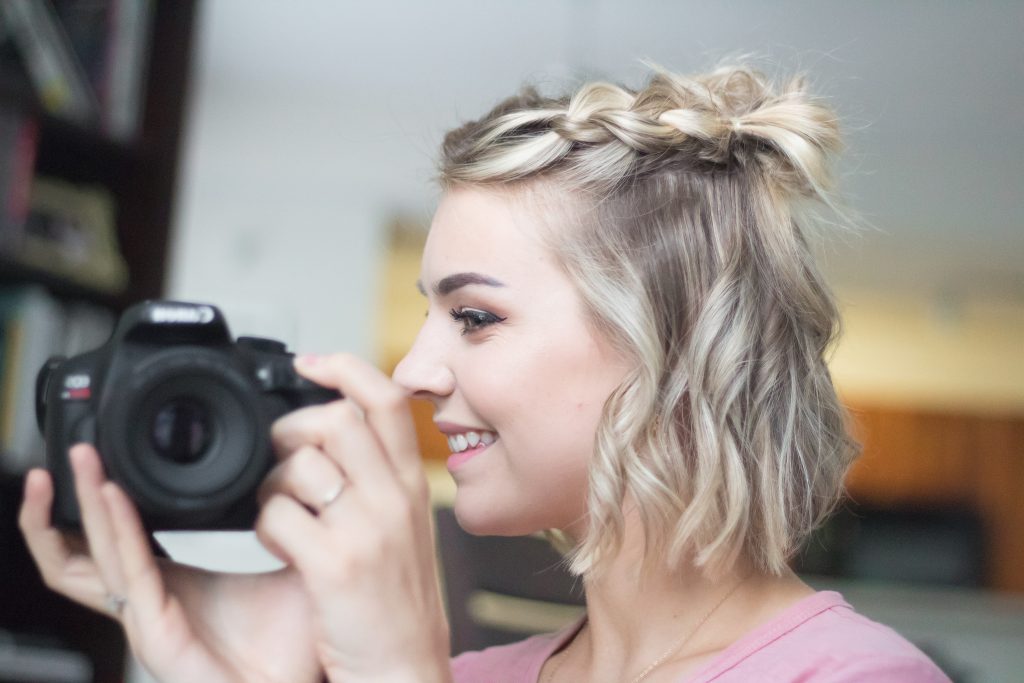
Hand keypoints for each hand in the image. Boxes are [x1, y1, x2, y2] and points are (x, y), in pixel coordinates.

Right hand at [19, 446, 320, 682]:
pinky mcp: (155, 633)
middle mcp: (145, 600)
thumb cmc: (286, 645)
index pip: (112, 538)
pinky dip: (119, 531)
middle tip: (74, 450)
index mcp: (166, 584)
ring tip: (80, 461)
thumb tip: (296, 483)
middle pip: (84, 546)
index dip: (94, 504)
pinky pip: (130, 573)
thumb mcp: (283, 567)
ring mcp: (144, 619)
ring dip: (80, 507)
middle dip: (72, 498)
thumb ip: (283, 526)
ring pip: (90, 557)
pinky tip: (114, 497)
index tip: (96, 459)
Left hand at [256, 353, 450, 682]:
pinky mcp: (336, 566)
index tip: (311, 363)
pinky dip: (265, 523)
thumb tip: (334, 433)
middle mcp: (396, 499)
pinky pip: (278, 515)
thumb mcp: (405, 529)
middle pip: (336, 420)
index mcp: (413, 485)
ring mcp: (368, 530)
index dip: (346, 368)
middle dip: (292, 427)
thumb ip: (380, 480)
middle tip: (281, 453)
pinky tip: (278, 542)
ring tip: (278, 507)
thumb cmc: (396, 603)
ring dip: (272, 481)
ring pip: (301, 464)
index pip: (388, 400)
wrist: (404, 669)